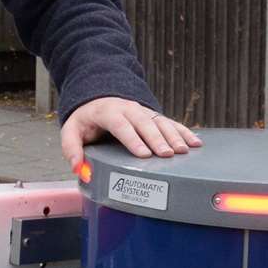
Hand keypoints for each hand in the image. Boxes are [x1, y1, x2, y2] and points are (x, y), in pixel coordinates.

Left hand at [60, 97, 201, 171]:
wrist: (97, 98)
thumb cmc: (86, 120)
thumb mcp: (72, 131)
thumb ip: (72, 149)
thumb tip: (80, 169)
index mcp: (108, 112)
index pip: (120, 124)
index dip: (133, 139)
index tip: (144, 154)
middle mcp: (128, 109)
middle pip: (144, 123)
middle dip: (157, 139)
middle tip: (167, 154)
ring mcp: (143, 111)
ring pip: (160, 122)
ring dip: (174, 136)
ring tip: (184, 150)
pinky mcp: (153, 116)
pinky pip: (170, 122)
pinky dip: (184, 131)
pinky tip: (195, 142)